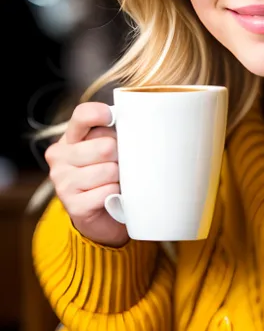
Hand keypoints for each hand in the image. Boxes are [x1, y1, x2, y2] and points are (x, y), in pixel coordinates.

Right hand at [45, 102, 128, 246]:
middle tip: (120, 165)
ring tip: (117, 182)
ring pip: (109, 170)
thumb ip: (113, 133)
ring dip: (121, 178)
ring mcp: (63, 182)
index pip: (83, 115)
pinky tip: (113, 197)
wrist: (103, 216)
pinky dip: (117, 195)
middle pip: (105, 146)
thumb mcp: (108, 149)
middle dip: (121, 156)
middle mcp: (60, 157)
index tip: (113, 119)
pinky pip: (108, 191)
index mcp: (70, 137)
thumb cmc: (109, 175)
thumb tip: (137, 123)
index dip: (101, 114)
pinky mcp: (74, 205)